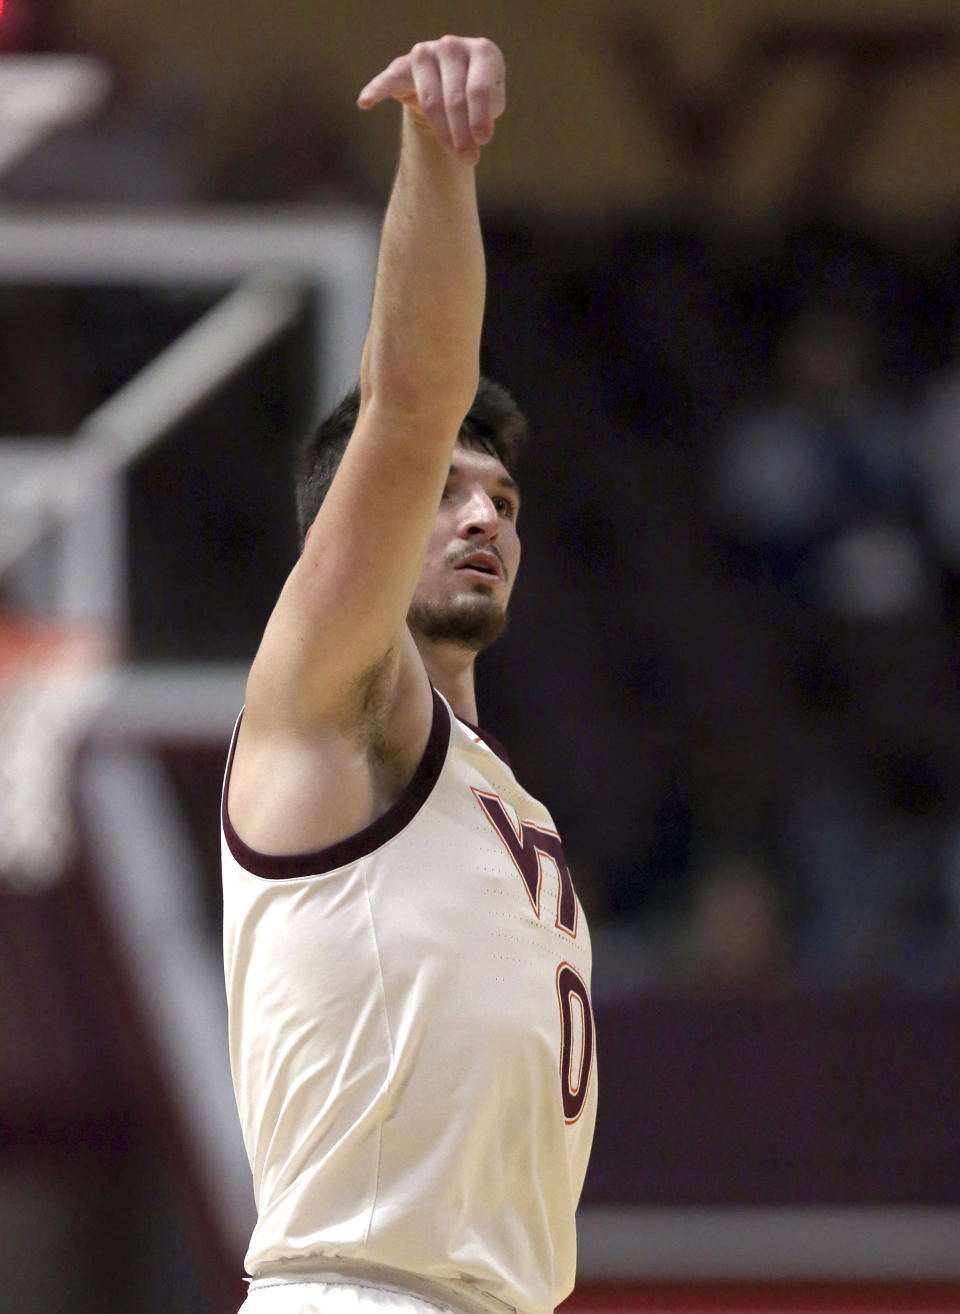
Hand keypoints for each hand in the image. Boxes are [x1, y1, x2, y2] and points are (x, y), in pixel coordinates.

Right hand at [358, 36, 505, 165]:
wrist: (449, 81)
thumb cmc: (476, 95)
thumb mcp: (492, 103)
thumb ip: (487, 113)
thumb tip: (475, 135)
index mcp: (483, 52)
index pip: (478, 88)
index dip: (480, 118)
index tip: (484, 142)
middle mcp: (453, 46)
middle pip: (454, 98)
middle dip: (461, 133)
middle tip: (470, 160)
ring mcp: (426, 53)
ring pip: (431, 99)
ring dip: (442, 131)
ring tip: (454, 154)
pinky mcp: (403, 65)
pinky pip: (389, 79)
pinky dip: (376, 90)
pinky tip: (365, 102)